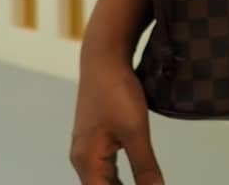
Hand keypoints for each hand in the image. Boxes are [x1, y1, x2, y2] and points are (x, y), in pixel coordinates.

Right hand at [69, 50, 164, 184]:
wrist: (103, 56)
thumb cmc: (116, 91)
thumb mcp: (135, 131)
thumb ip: (145, 168)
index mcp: (87, 162)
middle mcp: (83, 159)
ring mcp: (88, 148)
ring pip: (105, 182)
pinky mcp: (96, 138)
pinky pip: (107, 168)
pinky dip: (120, 178)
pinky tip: (137, 179)